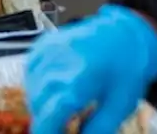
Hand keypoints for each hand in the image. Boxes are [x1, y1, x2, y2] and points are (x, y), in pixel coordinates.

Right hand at [26, 5, 156, 133]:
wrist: (125, 32)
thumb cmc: (126, 70)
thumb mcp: (118, 107)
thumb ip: (96, 129)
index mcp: (78, 82)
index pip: (47, 118)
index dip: (46, 133)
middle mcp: (56, 65)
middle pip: (37, 106)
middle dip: (47, 121)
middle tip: (63, 125)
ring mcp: (46, 51)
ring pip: (30, 90)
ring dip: (41, 104)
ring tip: (60, 108)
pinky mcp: (42, 44)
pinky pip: (29, 73)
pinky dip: (37, 85)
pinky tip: (52, 88)